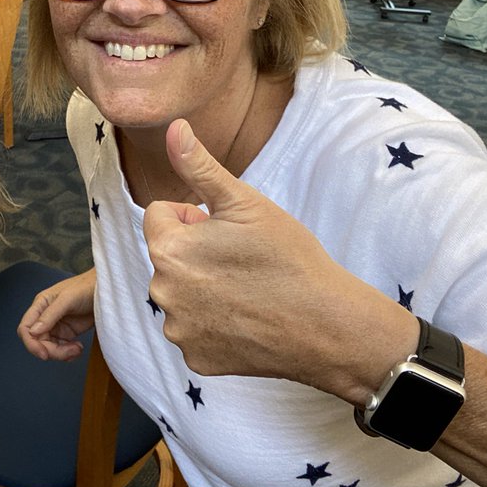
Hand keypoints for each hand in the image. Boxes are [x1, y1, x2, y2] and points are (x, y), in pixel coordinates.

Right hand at [17, 269, 95, 360]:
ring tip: (77, 348)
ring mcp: (56, 326)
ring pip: (49, 348)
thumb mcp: (67, 299)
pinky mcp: (67, 333)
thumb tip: (33, 331)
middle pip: (38, 342)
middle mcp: (45, 317)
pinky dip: (68, 354)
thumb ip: (50, 315)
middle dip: (52, 351)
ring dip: (62, 353)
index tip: (44, 354)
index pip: (26, 328)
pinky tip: (78, 348)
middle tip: (70, 351)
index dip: (31, 344)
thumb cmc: (86, 287)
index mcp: (40, 305)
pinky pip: (61, 349)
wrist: (107, 290)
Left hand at [142, 120, 415, 403]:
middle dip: (196, 252)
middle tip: (241, 260)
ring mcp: (178, 330)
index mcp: (168, 249)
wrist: (326, 324)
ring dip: (202, 288)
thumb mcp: (244, 202)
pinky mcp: (196, 358)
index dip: (194, 216)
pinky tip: (247, 319)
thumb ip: (199, 165)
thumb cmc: (287, 257)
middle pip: (168, 256)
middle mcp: (161, 292)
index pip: (160, 215)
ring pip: (180, 293)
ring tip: (246, 289)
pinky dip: (214, 324)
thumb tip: (173, 127)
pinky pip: (194, 329)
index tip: (228, 229)